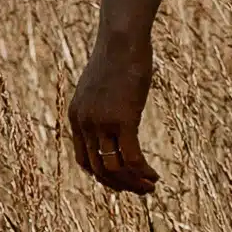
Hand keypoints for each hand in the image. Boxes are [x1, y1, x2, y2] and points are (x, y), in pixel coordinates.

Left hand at [68, 29, 159, 194]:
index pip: (84, 161)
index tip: (122, 182)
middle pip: (99, 170)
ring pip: (115, 168)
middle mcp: (84, 123)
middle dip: (120, 186)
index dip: (103, 177)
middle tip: (140, 191)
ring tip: (151, 187)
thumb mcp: (102, 84)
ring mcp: (102, 122)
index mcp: (76, 117)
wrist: (122, 40)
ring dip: (133, 183)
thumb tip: (114, 110)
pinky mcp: (123, 119)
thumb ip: (101, 103)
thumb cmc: (117, 56)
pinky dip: (143, 171)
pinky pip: (132, 157)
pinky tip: (154, 175)